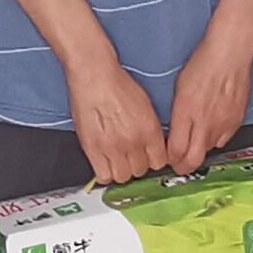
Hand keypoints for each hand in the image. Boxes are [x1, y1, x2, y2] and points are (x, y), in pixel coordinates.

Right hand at [67, 52, 170, 184]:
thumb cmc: (117, 84)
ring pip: (123, 177)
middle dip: (136, 165)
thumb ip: (151, 129)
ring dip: (121, 170)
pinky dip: (104, 173)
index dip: (153, 161)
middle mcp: (133, 141)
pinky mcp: (93, 149)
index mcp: (149, 129)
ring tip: (117, 159)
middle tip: (130, 156)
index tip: (148, 158)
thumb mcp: (145, 105)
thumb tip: (153, 145)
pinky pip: (103, 175)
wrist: (94, 75)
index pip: (159, 162)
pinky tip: (105, 163)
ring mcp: (112, 147)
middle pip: (141, 171)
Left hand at [162, 18, 252, 176]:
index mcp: (186, 112)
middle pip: (193, 160)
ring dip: (200, 149)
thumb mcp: (179, 87)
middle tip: (180, 166)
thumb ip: (177, 113)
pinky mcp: (236, 121)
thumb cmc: (205, 62)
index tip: (168, 159)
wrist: (230, 52)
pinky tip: (212, 128)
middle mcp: (205, 121)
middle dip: (184, 166)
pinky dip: (216, 138)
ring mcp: (223, 123)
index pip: (175, 150)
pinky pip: (224, 139)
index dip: (170, 160)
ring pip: (209, 150)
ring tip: (195, 141)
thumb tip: (173, 129)